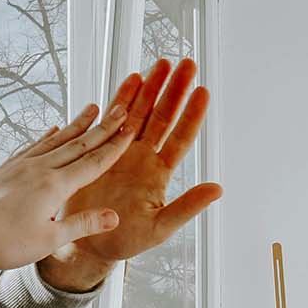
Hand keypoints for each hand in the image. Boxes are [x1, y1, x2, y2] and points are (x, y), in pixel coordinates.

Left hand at [0, 101, 134, 269]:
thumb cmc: (0, 241)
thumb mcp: (48, 240)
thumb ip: (81, 224)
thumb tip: (112, 217)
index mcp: (53, 186)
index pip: (93, 162)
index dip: (114, 146)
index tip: (130, 130)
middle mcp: (38, 169)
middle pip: (78, 144)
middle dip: (103, 127)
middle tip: (121, 109)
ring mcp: (20, 166)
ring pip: (56, 140)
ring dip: (77, 125)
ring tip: (92, 109)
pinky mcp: (6, 169)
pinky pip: (32, 146)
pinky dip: (47, 136)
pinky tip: (52, 130)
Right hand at [38, 58, 222, 291]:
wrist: (89, 243)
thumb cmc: (126, 240)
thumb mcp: (160, 228)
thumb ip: (187, 207)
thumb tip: (217, 189)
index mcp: (159, 174)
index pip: (181, 138)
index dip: (192, 115)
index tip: (202, 92)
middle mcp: (143, 158)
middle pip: (163, 117)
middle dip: (174, 90)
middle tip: (186, 64)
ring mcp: (122, 152)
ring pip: (140, 113)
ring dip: (151, 88)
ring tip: (162, 64)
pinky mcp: (101, 151)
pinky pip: (113, 120)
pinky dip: (121, 100)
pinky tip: (131, 80)